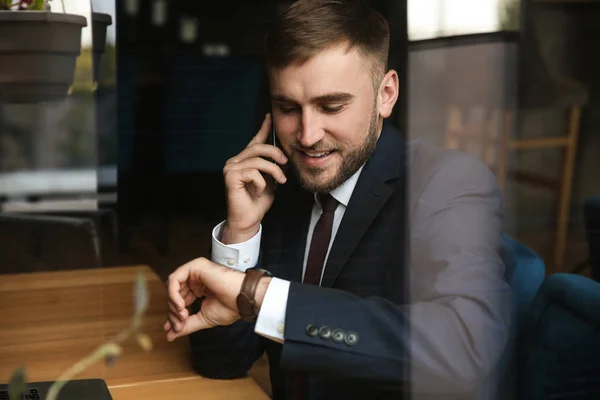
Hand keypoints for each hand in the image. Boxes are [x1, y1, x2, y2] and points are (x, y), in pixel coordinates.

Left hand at [163, 258, 270, 341]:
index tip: (174, 329)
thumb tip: (170, 335)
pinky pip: (175, 279)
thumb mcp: (203, 318)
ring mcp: (195, 271)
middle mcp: (196, 278)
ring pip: (172, 286)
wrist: (242, 299)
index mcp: (199, 288)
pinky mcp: (195, 266)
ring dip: (173, 304)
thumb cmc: (230, 307)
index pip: (179, 300)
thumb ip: (186, 325)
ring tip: (182, 316)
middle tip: (179, 325)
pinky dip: (173, 294)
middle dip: (173, 311)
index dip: (174, 315)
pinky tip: (181, 306)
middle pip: (174, 293)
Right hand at [222, 113, 287, 243]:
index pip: (255, 140)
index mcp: (246, 160)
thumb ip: (274, 166)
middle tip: (286, 164)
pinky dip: (261, 183)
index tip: (270, 116)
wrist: (249, 219)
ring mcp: (231, 167)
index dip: (263, 128)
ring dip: (274, 172)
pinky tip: (258, 192)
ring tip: (280, 182)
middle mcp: (236, 160)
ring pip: (258, 160)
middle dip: (276, 154)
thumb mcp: (272, 180)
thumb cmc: (258, 201)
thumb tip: (284, 155)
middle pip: (259, 147)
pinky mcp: (230, 176)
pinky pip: (253, 173)